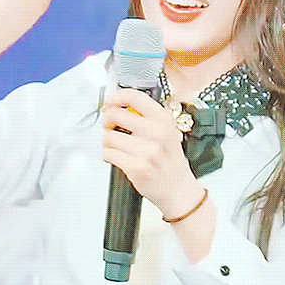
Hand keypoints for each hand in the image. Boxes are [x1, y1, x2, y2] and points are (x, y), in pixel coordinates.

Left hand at [102, 88, 202, 217]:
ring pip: (108, 136)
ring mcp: (147, 151)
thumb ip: (146, 116)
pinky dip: (108, 155)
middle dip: (107, 120)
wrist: (178, 188)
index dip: (116, 97)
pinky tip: (117, 157)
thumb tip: (118, 104)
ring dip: (107, 141)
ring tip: (115, 146)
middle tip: (110, 126)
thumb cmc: (169, 158)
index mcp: (164, 118)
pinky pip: (108, 154)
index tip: (109, 103)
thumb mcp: (167, 130)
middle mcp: (157, 132)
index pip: (134, 97)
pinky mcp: (136, 167)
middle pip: (116, 114)